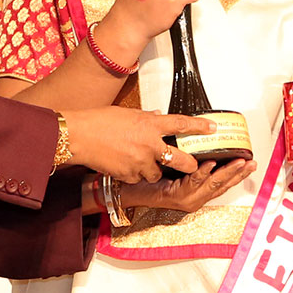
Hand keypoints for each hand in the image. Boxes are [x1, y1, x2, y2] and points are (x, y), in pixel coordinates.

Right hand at [68, 108, 216, 182]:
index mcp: (151, 124)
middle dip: (189, 164)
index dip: (199, 127)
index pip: (181, 124)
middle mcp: (150, 144)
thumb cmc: (99, 121)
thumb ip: (146, 118)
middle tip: (192, 165)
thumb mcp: (128, 114)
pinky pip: (138, 178)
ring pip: (157, 173)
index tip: (213, 129)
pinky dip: (134, 174)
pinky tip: (124, 166)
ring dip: (153, 170)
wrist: (79, 136)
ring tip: (141, 162)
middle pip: (180, 159)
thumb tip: (157, 116)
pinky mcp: (129, 174)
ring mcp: (140, 162)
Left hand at [120, 158, 252, 214]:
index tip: (250, 162)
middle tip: (251, 162)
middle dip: (238, 173)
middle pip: (223, 185)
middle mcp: (194, 198)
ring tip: (239, 163)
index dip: (237, 173)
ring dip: (227, 173)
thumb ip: (182, 153)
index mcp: (195, 190)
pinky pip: (193, 183)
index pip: (221, 182)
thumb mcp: (171, 165)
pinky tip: (209, 164)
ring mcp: (187, 199)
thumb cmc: (146, 178)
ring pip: (212, 185)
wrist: (126, 189)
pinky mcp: (177, 198)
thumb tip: (188, 131)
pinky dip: (202, 173)